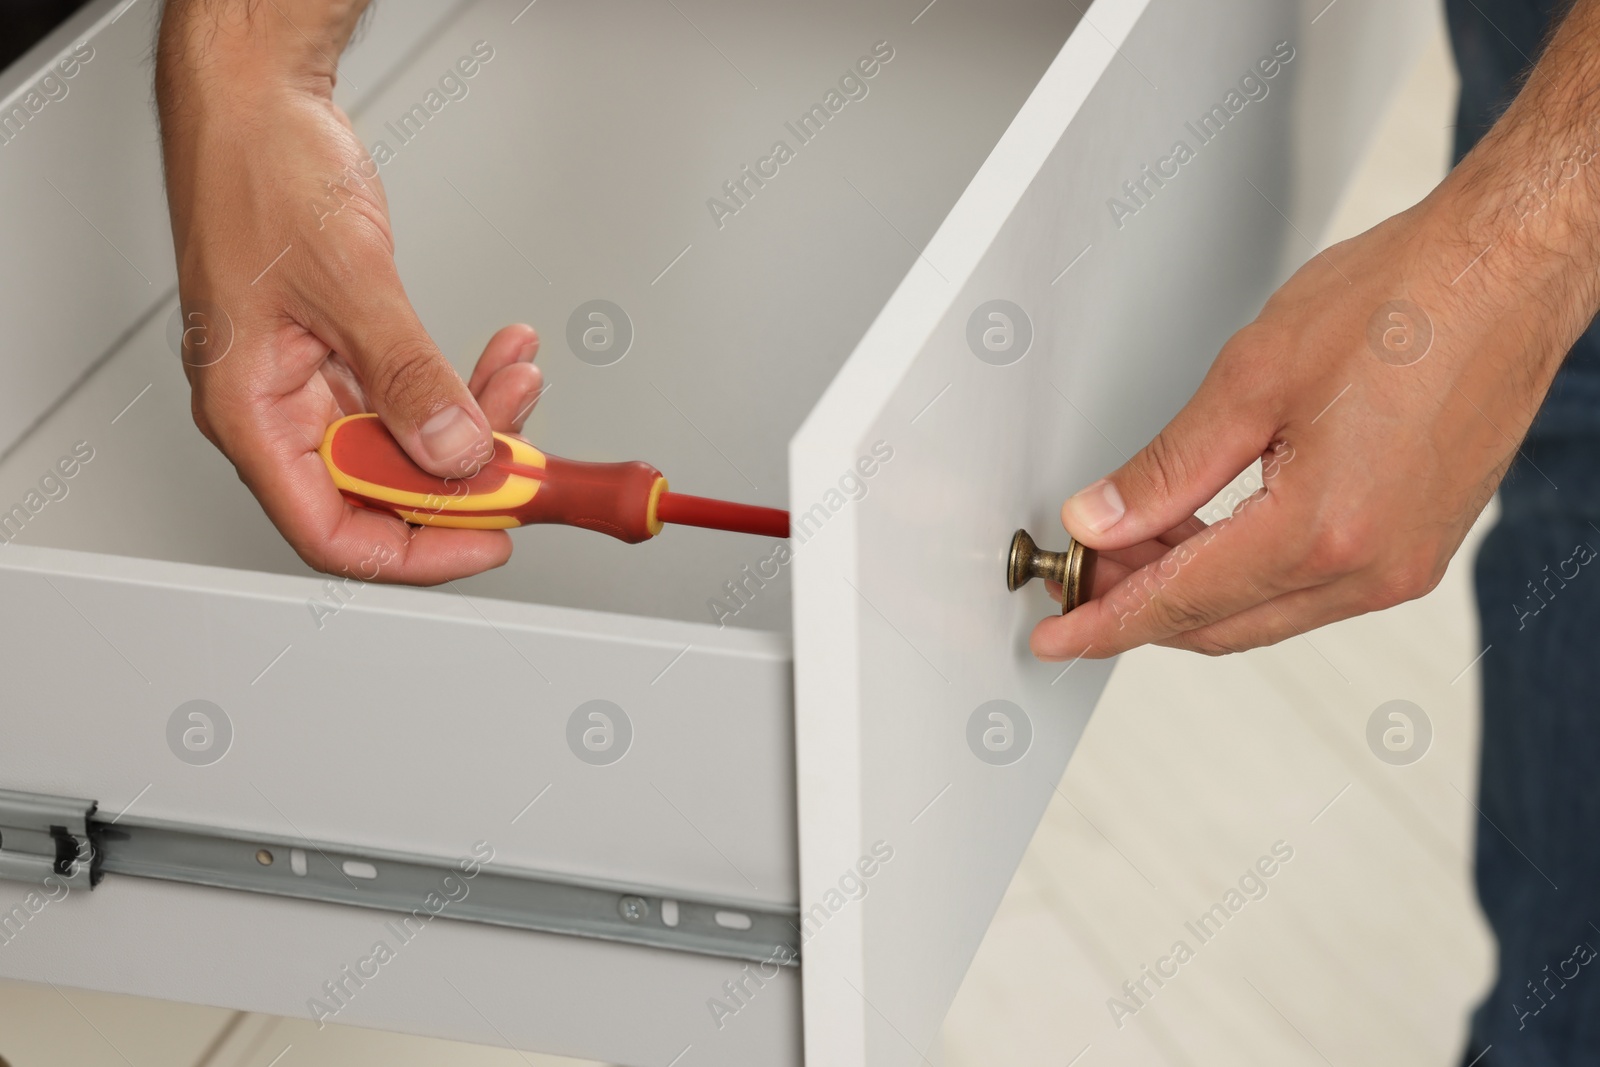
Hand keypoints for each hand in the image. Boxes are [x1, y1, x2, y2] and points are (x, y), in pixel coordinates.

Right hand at [157, 1, 539, 583]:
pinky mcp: (345, 352)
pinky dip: (464, 380)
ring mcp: (312, 383)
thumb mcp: (348, 283)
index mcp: (250, 414)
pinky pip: (413, 392)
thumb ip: (407, 377)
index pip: (333, 531)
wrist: (256, 101)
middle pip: (383, 491)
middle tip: (528, 455)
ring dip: (477, 418)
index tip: (490, 538)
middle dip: (464, 472)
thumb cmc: (257, 171)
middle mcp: (278, 410)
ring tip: (520, 378)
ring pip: (409, 441)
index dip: (418, 551)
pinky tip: (503, 356)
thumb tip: (455, 453)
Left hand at [1030, 191, 1583, 659]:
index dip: (1106, 622)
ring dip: (1192, 589)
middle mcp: (1372, 569)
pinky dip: (1247, 573)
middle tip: (1081, 572)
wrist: (1509, 269)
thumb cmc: (1405, 301)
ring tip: (1130, 543)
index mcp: (1324, 533)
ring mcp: (1403, 565)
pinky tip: (1205, 533)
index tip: (1056, 635)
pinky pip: (1309, 590)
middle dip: (1139, 605)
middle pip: (1221, 623)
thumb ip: (1166, 469)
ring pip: (1264, 613)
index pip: (1182, 601)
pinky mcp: (1419, 546)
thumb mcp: (1251, 378)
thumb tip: (1101, 520)